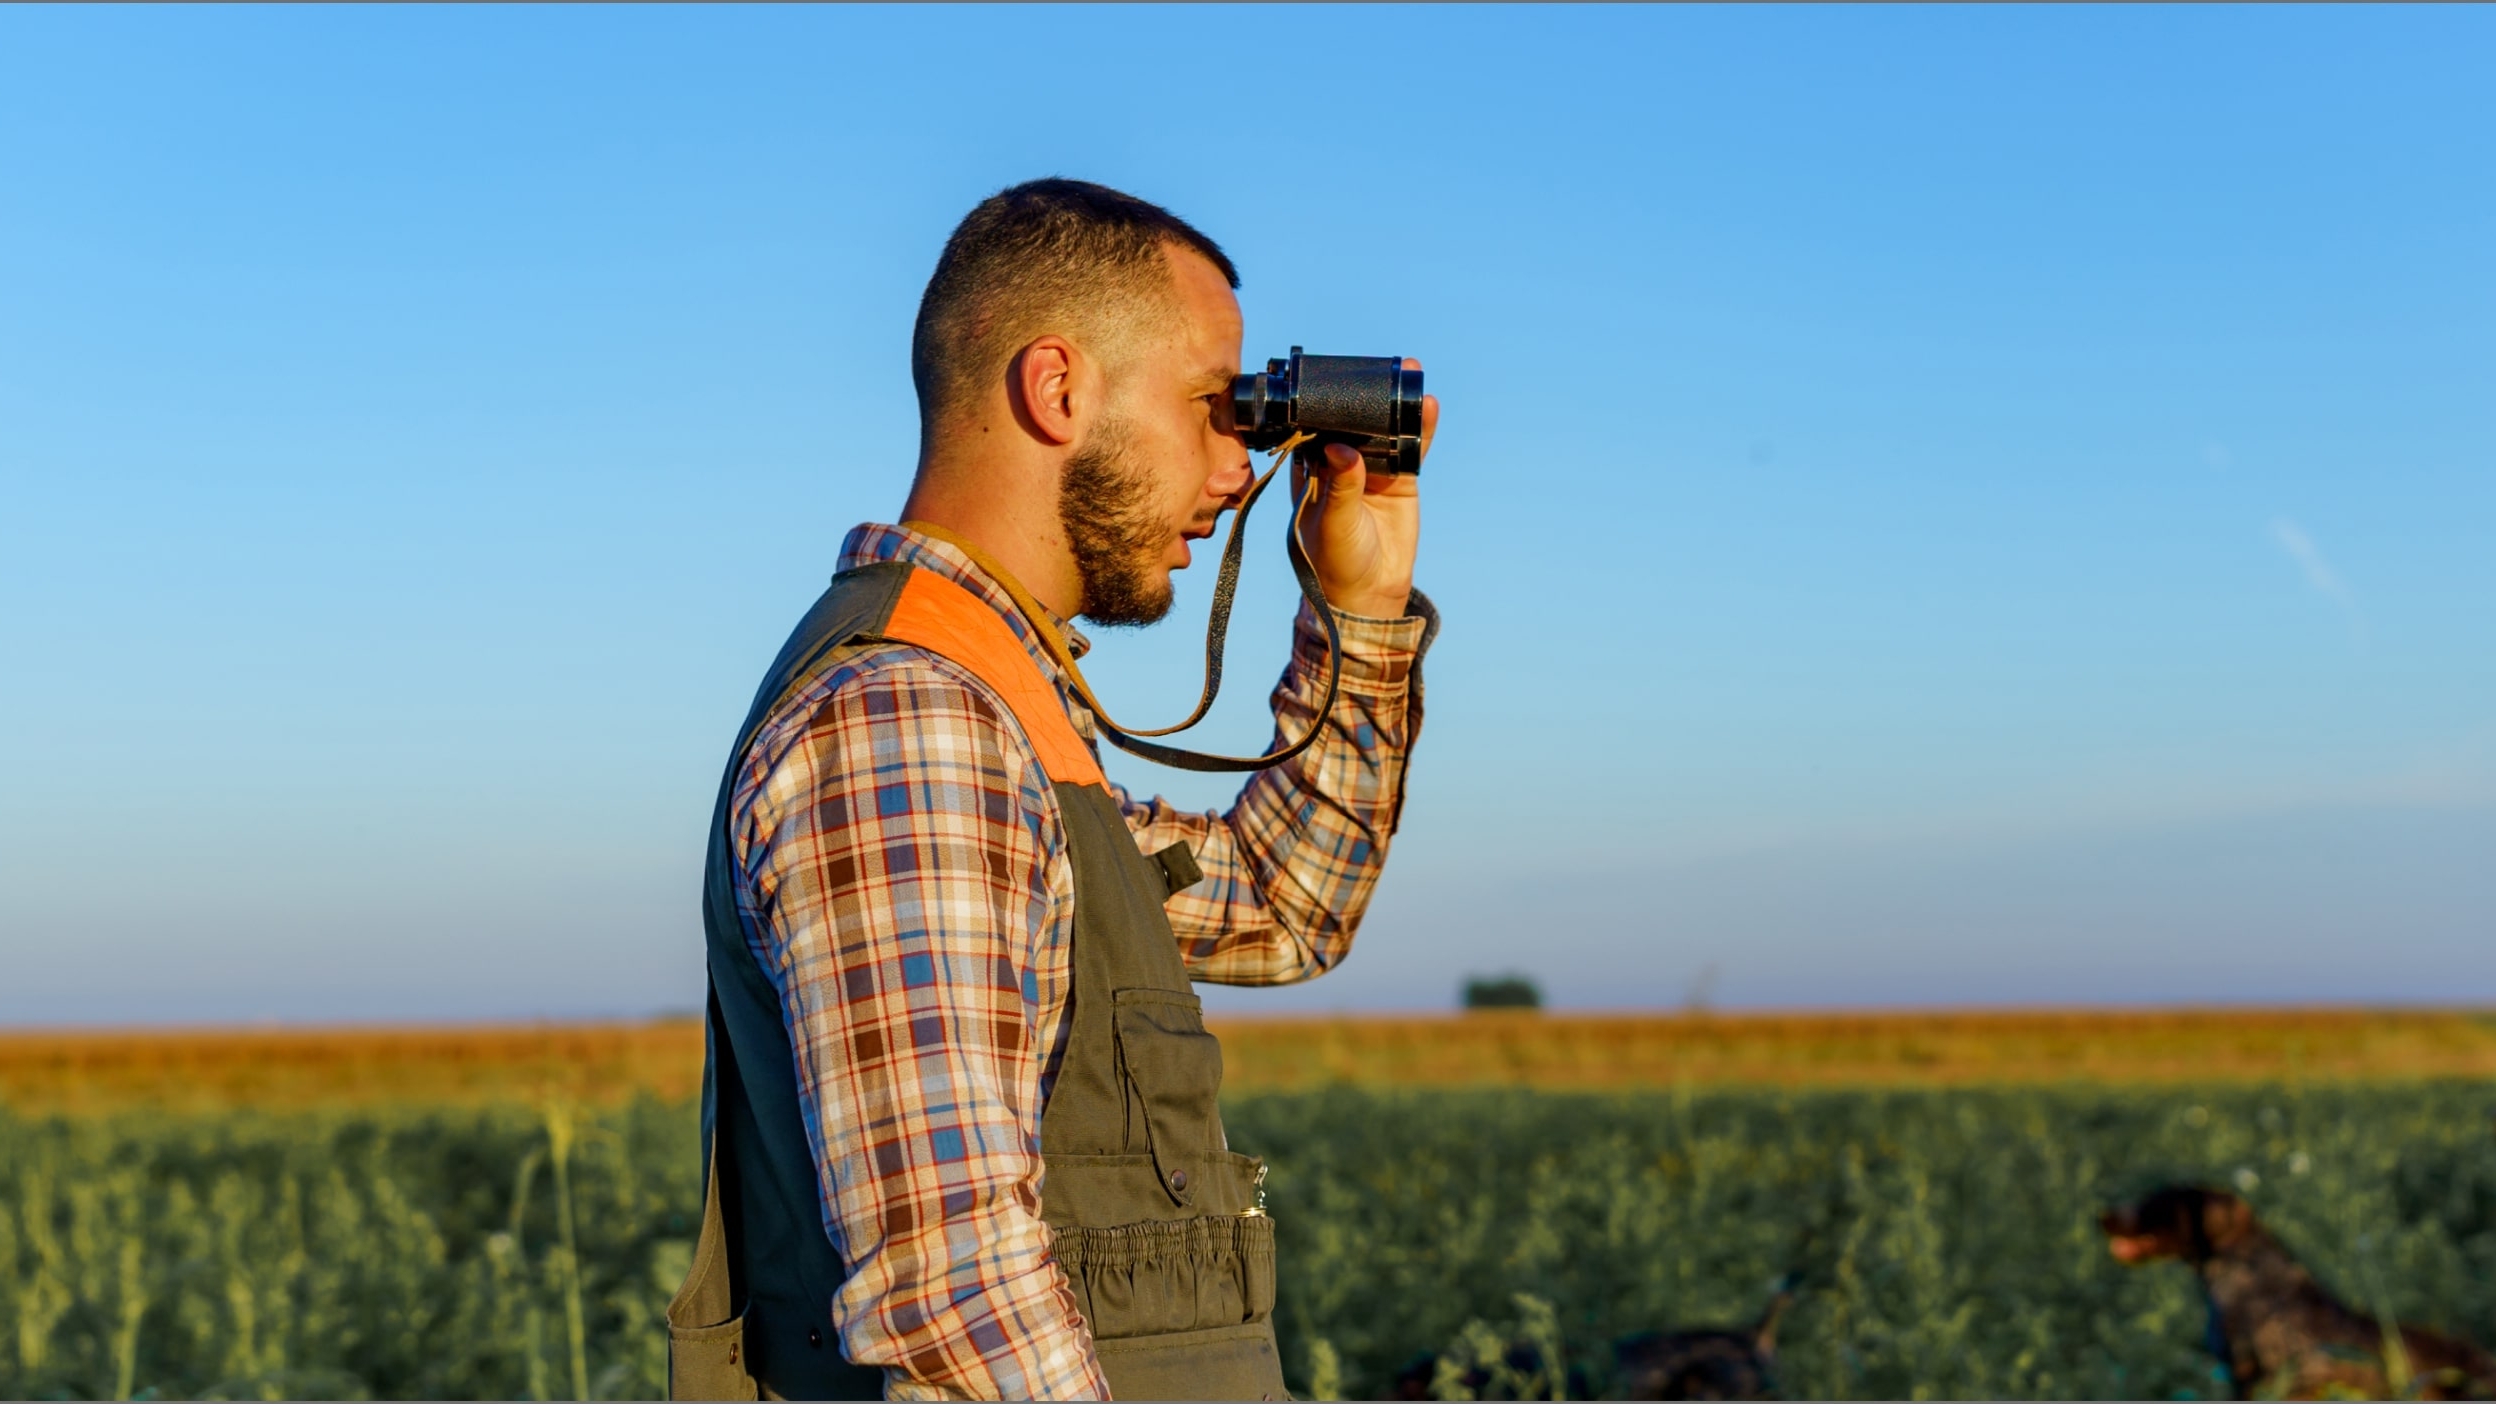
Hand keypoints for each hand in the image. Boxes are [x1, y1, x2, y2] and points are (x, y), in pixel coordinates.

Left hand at [1294, 359, 1434, 618]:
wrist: (1369, 592)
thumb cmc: (1335, 560)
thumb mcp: (1332, 523)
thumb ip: (1339, 487)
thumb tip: (1341, 450)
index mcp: (1311, 472)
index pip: (1314, 429)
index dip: (1324, 403)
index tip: (1336, 379)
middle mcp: (1340, 465)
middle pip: (1353, 422)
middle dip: (1366, 397)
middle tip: (1378, 368)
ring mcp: (1373, 471)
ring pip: (1385, 430)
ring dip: (1397, 405)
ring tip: (1410, 373)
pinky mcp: (1401, 481)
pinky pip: (1411, 449)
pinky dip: (1420, 429)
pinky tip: (1428, 406)